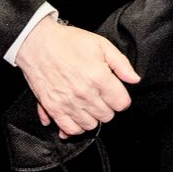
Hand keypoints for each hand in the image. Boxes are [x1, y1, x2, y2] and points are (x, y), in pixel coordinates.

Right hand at [15, 20, 139, 136]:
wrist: (38, 43)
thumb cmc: (68, 42)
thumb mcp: (101, 45)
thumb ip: (121, 64)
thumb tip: (134, 79)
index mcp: (99, 77)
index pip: (121, 103)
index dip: (121, 98)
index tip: (115, 93)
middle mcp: (84, 94)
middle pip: (107, 116)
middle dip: (107, 107)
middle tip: (101, 96)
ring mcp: (68, 103)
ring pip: (90, 125)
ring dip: (93, 117)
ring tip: (89, 104)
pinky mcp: (53, 108)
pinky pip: (70, 129)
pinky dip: (76, 126)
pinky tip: (77, 116)